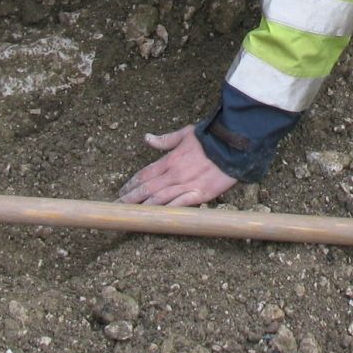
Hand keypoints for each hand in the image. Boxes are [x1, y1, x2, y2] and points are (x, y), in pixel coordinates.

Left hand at [118, 126, 234, 207]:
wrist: (234, 145)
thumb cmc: (211, 137)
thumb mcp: (186, 133)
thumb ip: (165, 140)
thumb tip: (147, 138)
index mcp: (170, 160)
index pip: (145, 174)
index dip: (132, 183)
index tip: (122, 191)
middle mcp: (175, 174)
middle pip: (148, 188)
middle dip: (132, 198)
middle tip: (118, 206)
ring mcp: (186, 185)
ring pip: (160, 199)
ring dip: (144, 207)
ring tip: (131, 214)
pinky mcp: (200, 194)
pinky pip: (180, 205)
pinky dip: (168, 212)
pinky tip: (157, 219)